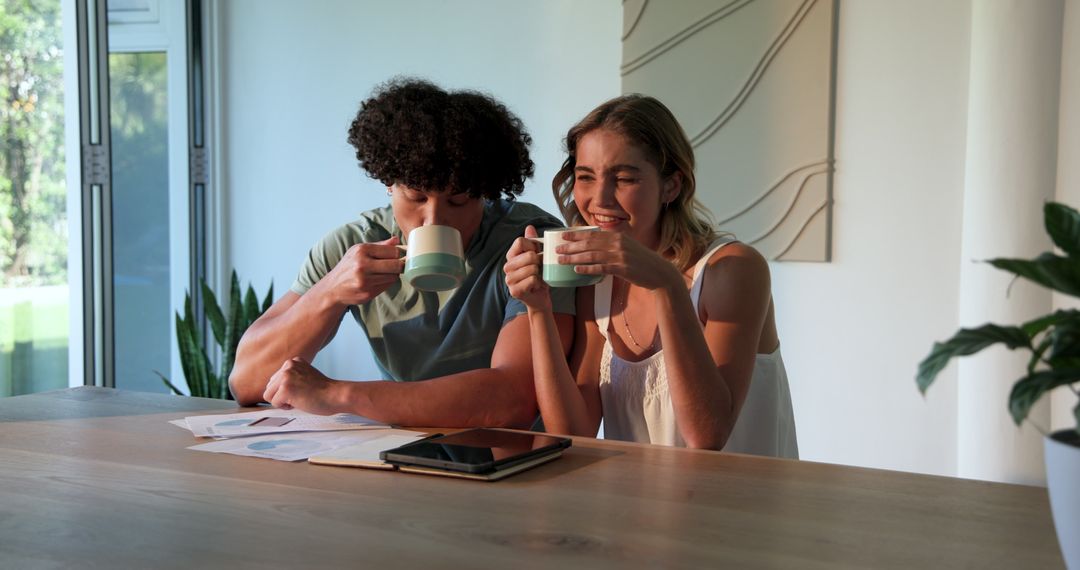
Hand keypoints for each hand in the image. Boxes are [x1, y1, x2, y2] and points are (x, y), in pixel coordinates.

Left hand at [263, 357, 343, 414]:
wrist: (336, 395)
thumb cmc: (324, 391)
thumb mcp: (305, 376)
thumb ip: (291, 377)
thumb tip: (274, 389)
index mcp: (293, 362)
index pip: (275, 380)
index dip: (286, 390)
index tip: (301, 391)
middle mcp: (288, 366)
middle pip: (270, 387)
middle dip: (282, 395)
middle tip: (301, 396)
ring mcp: (286, 376)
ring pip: (269, 395)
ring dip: (282, 401)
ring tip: (299, 398)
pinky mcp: (285, 388)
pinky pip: (274, 403)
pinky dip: (285, 407)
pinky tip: (299, 402)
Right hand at [321, 236, 403, 306]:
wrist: (333, 288)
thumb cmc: (348, 267)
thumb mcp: (359, 251)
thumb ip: (379, 245)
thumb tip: (396, 239)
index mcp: (361, 250)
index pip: (392, 251)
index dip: (398, 254)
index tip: (398, 256)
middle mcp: (362, 265)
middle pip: (396, 265)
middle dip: (400, 265)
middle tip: (398, 265)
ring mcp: (365, 280)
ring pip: (393, 276)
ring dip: (393, 275)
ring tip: (384, 273)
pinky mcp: (368, 293)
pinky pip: (387, 286)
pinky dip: (386, 283)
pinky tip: (378, 280)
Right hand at [503, 225, 551, 310]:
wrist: (539, 297)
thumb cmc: (538, 275)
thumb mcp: (537, 256)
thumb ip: (533, 242)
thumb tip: (529, 227)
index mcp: (511, 256)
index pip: (520, 242)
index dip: (532, 246)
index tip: (537, 254)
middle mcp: (507, 267)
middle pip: (529, 255)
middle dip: (539, 261)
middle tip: (539, 269)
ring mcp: (509, 279)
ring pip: (532, 268)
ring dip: (539, 273)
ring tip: (537, 277)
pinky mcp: (514, 291)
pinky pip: (532, 280)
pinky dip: (538, 283)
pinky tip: (535, 286)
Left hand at [557, 230, 681, 290]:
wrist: (660, 273)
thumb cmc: (642, 262)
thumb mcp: (628, 247)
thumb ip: (613, 244)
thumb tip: (594, 245)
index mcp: (618, 236)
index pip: (592, 234)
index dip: (576, 234)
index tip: (563, 235)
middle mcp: (618, 243)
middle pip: (589, 243)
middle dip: (571, 245)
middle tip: (557, 248)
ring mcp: (620, 255)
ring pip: (591, 255)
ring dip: (574, 257)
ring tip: (561, 260)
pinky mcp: (622, 268)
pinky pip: (600, 268)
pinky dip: (587, 268)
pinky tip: (577, 270)